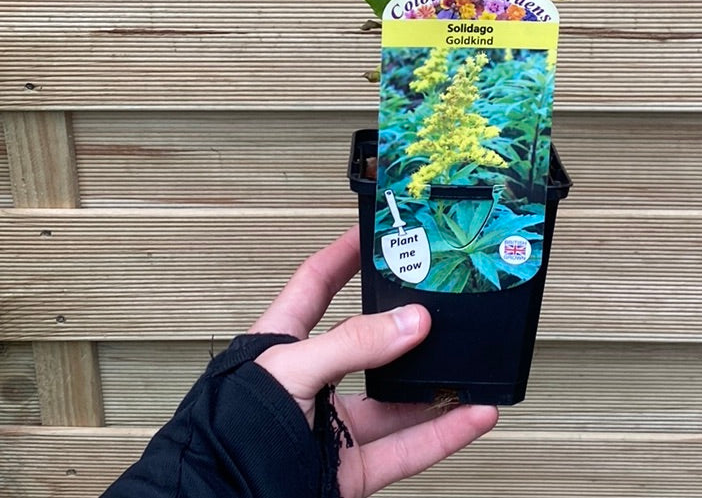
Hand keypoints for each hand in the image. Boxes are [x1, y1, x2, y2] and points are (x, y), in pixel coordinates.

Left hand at [250, 226, 498, 496]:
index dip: (344, 256)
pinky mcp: (350, 469)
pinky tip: (471, 416)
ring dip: (436, 388)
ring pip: (396, 403)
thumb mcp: (291, 369)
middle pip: (367, 346)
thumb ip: (352, 344)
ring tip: (471, 367)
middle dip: (405, 328)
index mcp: (282, 345)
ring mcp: (332, 427)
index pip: (316, 285)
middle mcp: (311, 383)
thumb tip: (411, 322)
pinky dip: (444, 434)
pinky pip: (407, 448)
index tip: (375, 232)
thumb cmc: (230, 433)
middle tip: (441, 302)